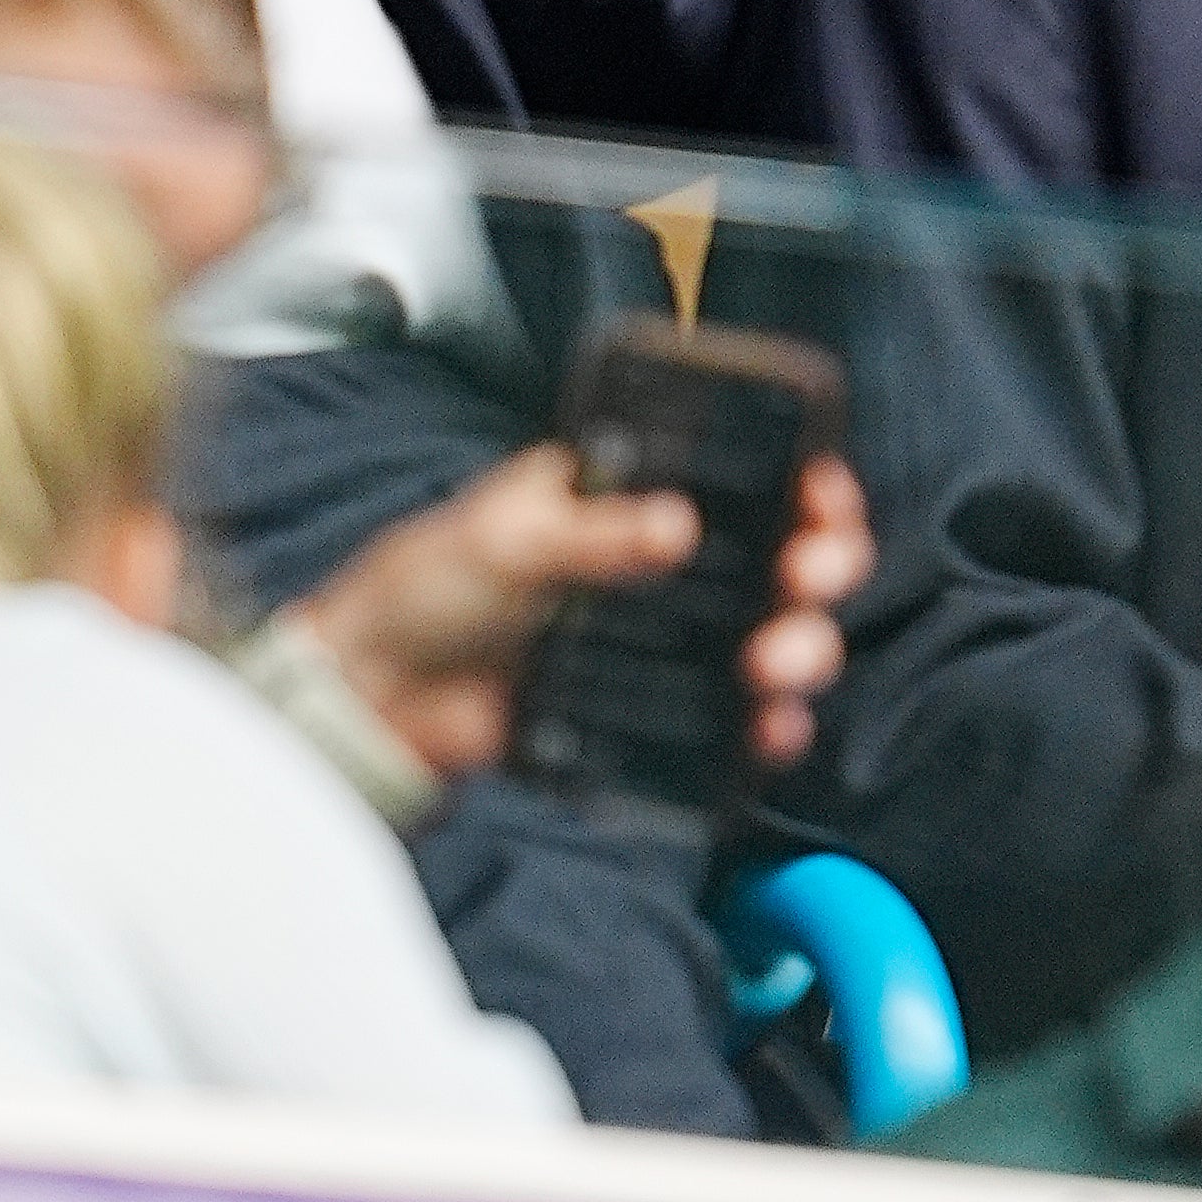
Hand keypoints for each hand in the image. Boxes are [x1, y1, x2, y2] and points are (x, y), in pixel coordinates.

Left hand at [287, 447, 872, 782]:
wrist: (377, 697)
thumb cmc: (427, 585)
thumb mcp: (503, 538)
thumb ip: (590, 534)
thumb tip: (678, 528)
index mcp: (633, 488)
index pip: (745, 472)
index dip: (803, 480)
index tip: (823, 498)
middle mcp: (664, 561)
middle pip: (780, 556)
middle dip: (819, 563)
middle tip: (810, 577)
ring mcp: (664, 641)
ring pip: (770, 636)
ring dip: (800, 645)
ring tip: (776, 662)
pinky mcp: (651, 715)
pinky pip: (729, 723)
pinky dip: (763, 729)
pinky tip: (770, 729)